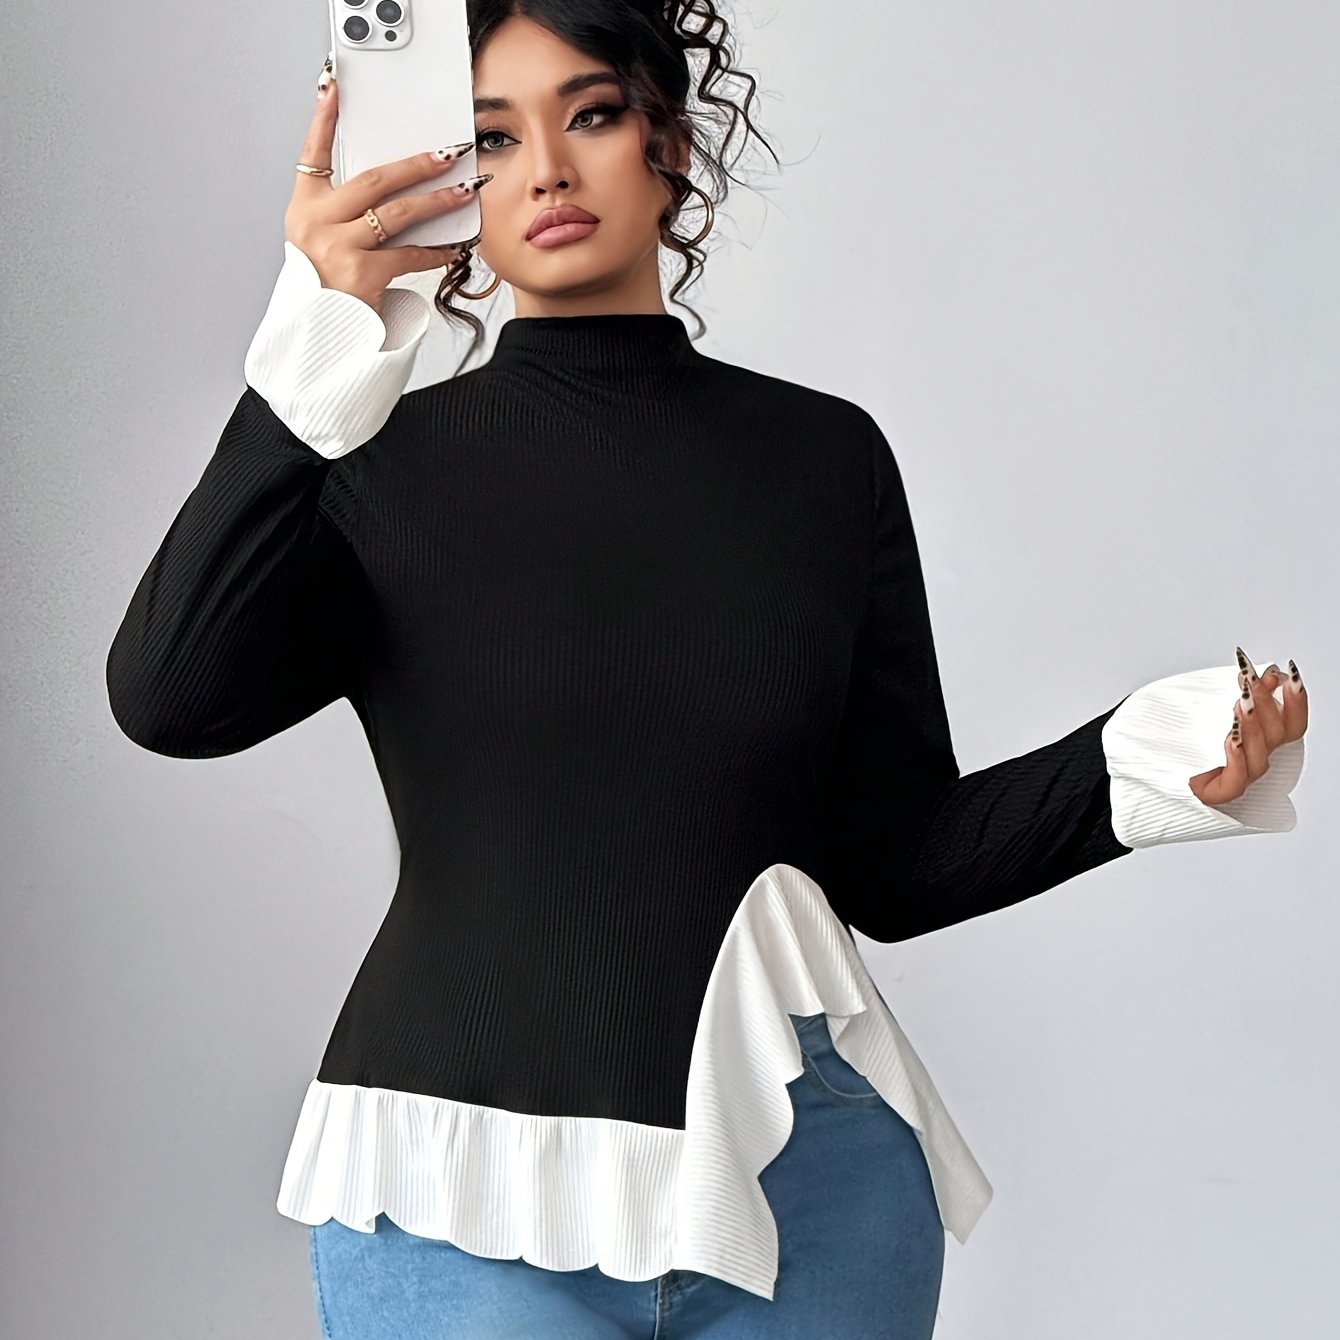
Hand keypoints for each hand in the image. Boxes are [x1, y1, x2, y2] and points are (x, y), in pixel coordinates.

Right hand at [281, 53, 487, 313]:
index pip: (311, 154)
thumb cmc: (327, 294)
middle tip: (449, 152)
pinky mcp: (361, 274)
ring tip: (466, 191)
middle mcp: (315, 225)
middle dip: (417, 164)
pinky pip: (409, 254)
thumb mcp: (325, 248)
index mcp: (303, 212)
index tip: (333, 84)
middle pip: (373, 180)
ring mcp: (336, 248)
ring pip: (397, 213)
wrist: (320, 342)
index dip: (322, 117)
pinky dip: (436, 251)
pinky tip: (455, 247)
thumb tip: (398, 190)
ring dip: (438, 201)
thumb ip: (347, 217)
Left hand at [1188, 650, 1308, 805]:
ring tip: (1242, 706)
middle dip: (1266, 704)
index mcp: (1263, 737)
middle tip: (1251, 682)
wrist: (1160, 764)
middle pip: (1276, 734)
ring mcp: (1241, 775)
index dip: (1296, 701)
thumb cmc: (1188, 737)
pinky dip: (1237, 758)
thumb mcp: (1214, 704)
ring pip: (1259, 756)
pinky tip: (1232, 741)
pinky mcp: (1222, 791)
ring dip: (1252, 728)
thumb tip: (1262, 673)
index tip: (1289, 676)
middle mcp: (1257, 756)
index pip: (1292, 722)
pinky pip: (1237, 780)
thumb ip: (1243, 691)